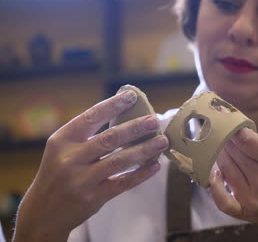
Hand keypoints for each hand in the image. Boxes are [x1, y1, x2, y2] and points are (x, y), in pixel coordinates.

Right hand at [13, 90, 168, 241]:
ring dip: (144, 150)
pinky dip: (141, 174)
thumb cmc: (58, 173)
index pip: (90, 117)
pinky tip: (155, 166)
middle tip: (154, 120)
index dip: (112, 105)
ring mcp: (82, 180)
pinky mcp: (94, 197)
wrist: (43, 212)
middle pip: (109, 139)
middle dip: (135, 128)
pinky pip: (123, 183)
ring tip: (162, 141)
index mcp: (62, 141)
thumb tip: (122, 113)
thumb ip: (86, 134)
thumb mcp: (61, 150)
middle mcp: (70, 159)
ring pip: (119, 160)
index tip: (131, 95)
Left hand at [210, 128, 257, 241]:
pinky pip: (221, 200)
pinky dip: (214, 186)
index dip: (234, 130)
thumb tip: (233, 131)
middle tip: (220, 133)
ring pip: (227, 169)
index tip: (228, 123)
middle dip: (226, 141)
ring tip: (218, 148)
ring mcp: (252, 198)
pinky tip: (214, 174)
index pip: (247, 141)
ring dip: (220, 156)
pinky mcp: (243, 211)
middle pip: (235, 153)